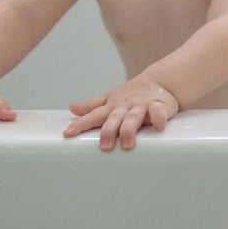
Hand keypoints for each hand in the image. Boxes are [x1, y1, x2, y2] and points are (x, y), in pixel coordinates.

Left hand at [63, 79, 179, 151]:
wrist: (159, 81)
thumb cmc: (132, 94)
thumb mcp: (110, 98)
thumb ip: (92, 105)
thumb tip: (72, 108)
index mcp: (112, 106)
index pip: (93, 115)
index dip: (81, 124)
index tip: (68, 134)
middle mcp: (125, 106)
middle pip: (114, 119)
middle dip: (108, 132)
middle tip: (105, 147)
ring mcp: (141, 105)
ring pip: (133, 118)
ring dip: (129, 130)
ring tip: (127, 145)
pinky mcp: (159, 105)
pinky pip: (158, 112)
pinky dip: (158, 119)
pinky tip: (158, 127)